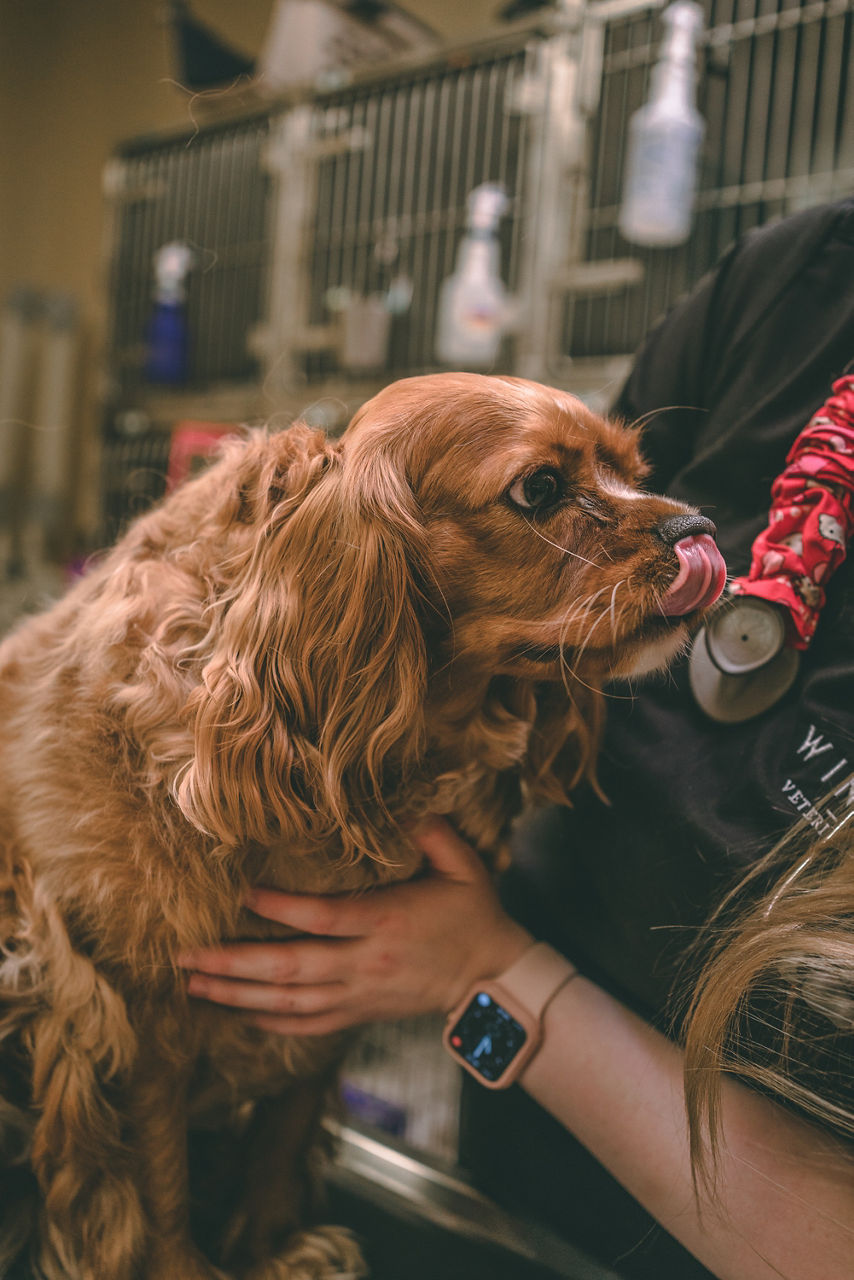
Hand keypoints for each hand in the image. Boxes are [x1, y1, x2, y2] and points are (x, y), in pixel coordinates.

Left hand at [178, 816, 532, 1035]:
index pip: (323, 918)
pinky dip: (268, 1022)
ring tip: (192, 982)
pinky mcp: (360, 1013)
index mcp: (386, 923)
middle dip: (233, 962)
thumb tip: (403, 805)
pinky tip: (235, 1012)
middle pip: (290, 968)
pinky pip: (307, 1025)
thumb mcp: (465, 866)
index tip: (239, 895)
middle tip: (184, 954)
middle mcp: (365, 964)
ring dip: (236, 993)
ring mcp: (360, 994)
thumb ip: (432, 833)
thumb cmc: (475, 915)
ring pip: (288, 1001)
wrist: (493, 980)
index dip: (279, 909)